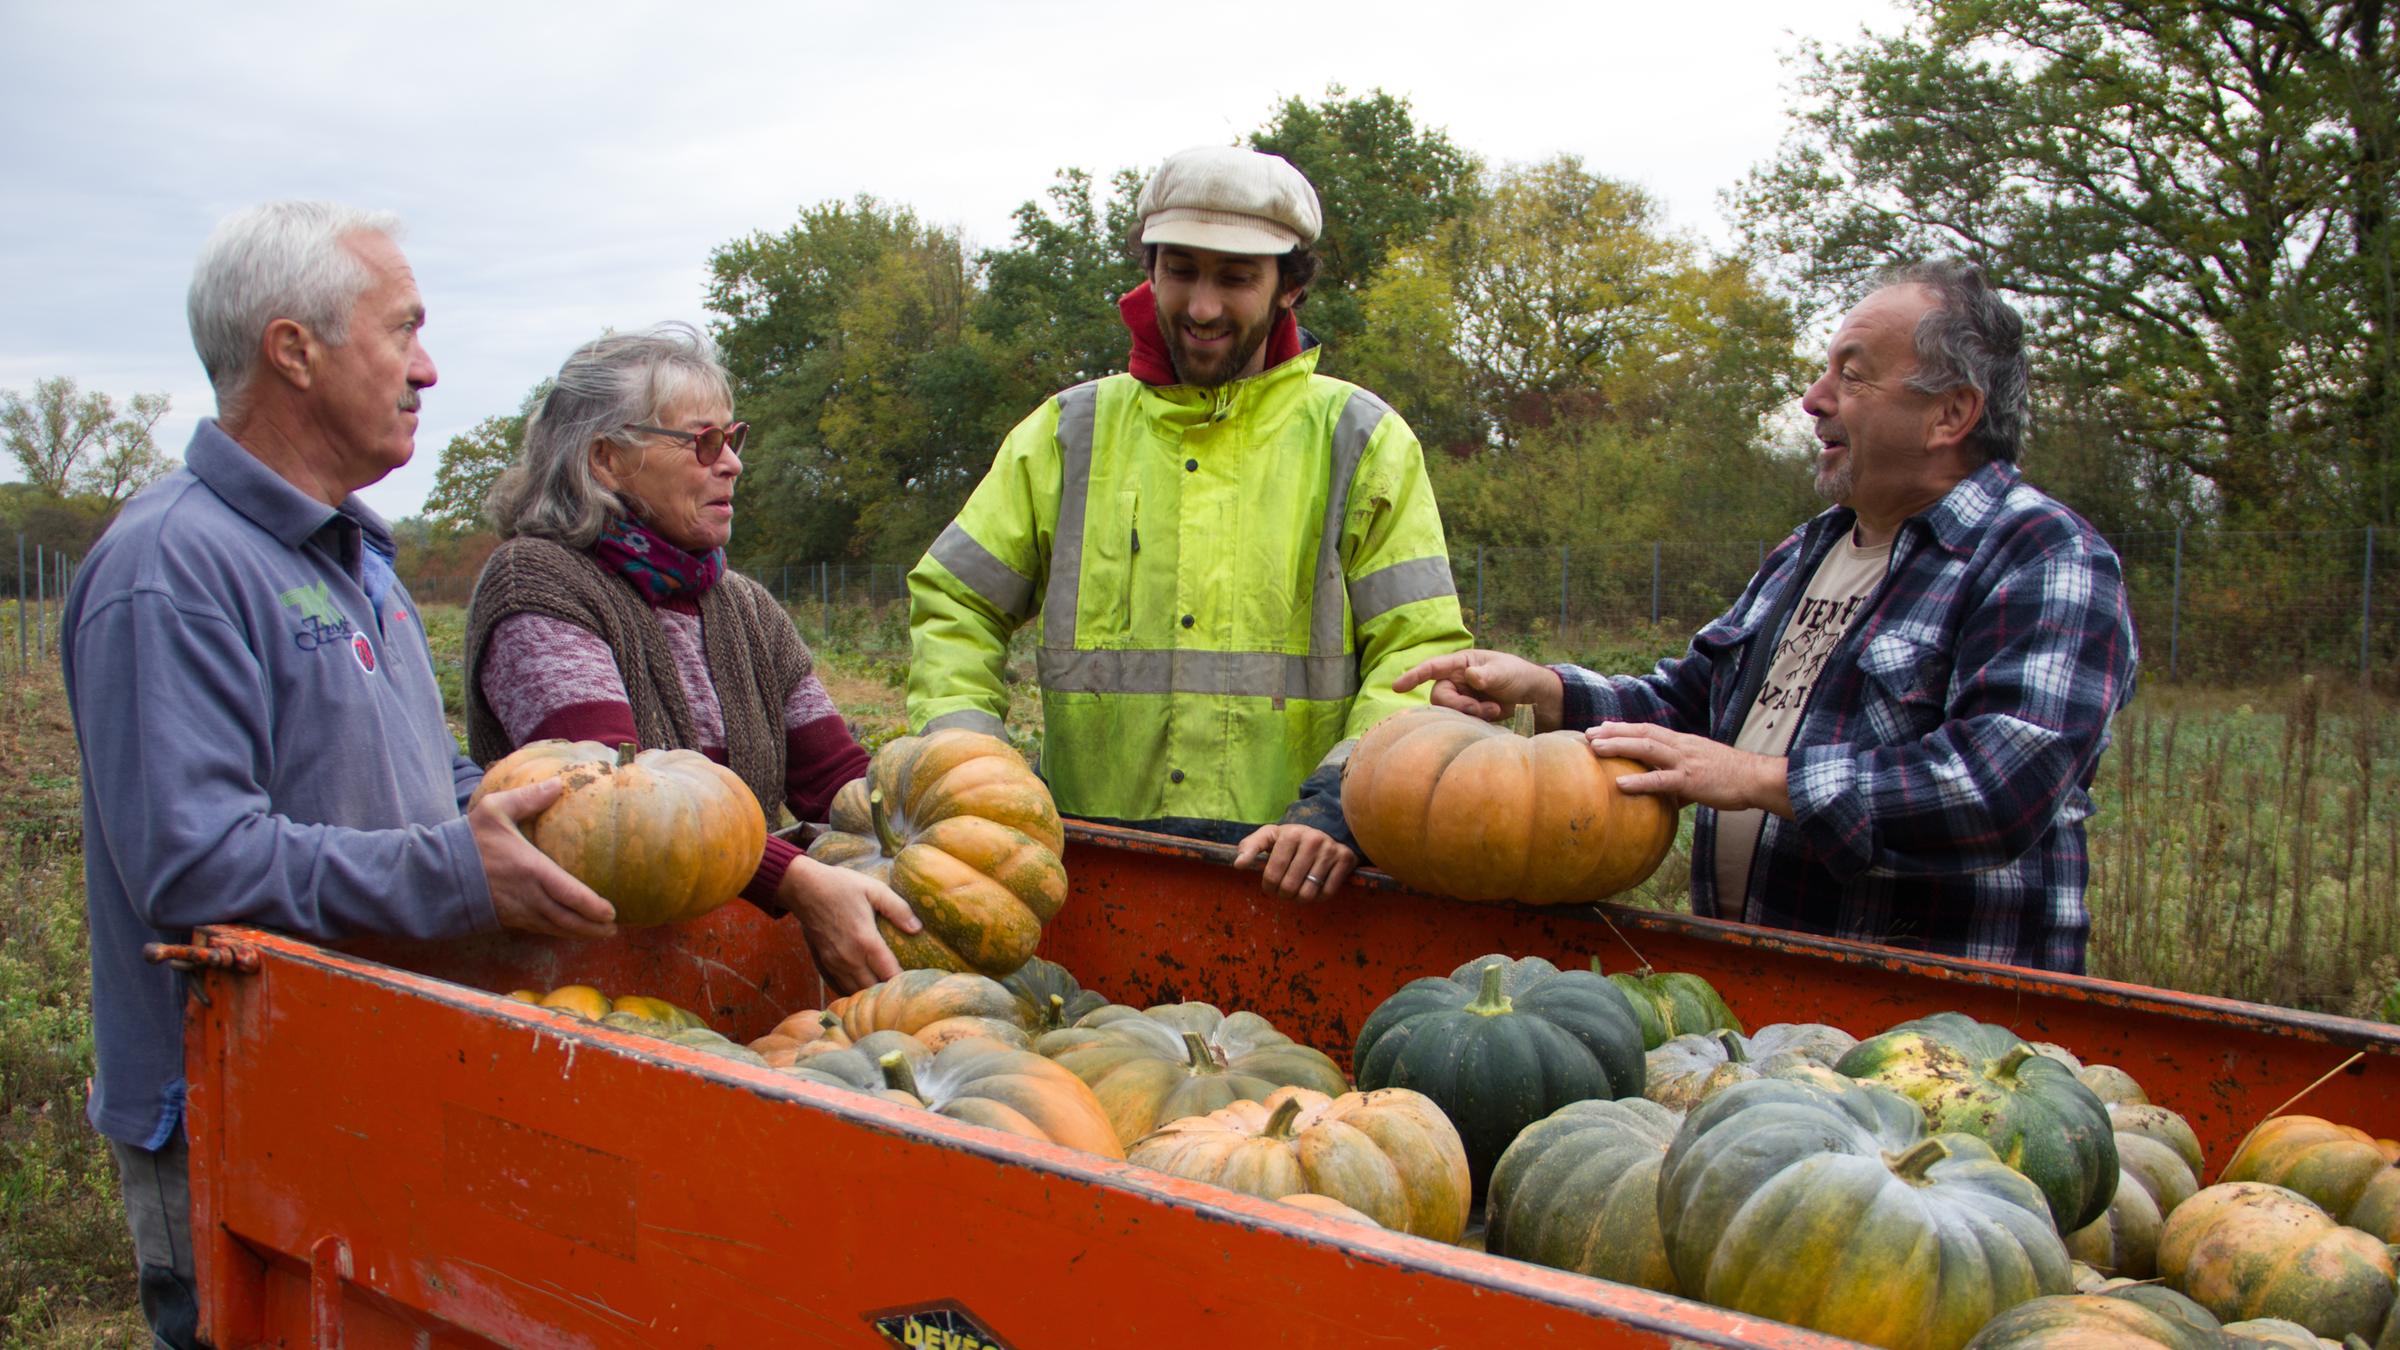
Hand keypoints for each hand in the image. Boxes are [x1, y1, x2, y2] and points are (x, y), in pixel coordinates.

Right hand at [469, 779, 617, 939]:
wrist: (435, 872)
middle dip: (591, 927)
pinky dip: (557, 932)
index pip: (568, 893)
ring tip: (600, 934)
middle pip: (566, 918)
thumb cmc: (469, 839)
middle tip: (612, 930)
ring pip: (553, 928)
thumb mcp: (494, 809)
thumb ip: (528, 797)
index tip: (611, 912)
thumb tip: (558, 783)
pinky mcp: (507, 919)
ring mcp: (517, 911)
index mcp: (530, 869)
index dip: (590, 906)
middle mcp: (527, 895)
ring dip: (578, 934)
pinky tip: (569, 931)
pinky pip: (538, 929)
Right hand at [780, 856, 919, 993]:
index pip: (890, 974)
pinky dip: (853, 991)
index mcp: (866, 941)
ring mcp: (834, 963)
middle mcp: (849, 958)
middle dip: (888, 991)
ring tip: (884, 989)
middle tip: (902, 987)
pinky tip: (863, 985)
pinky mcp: (823, 963)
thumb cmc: (841, 886)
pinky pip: (840, 987)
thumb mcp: (874, 889)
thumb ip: (898, 909)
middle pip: (873, 989)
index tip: (915, 981)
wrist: (803, 888)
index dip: (904, 982)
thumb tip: (917, 928)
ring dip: (870, 993)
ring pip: (855, 992)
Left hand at [1232, 824, 1356, 902]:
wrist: (1327, 828)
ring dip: (1299, 899)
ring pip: (1308, 894)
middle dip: (1282, 894)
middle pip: (1289, 887)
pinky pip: (1327, 893)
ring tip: (1296, 892)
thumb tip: (1238, 864)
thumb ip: (1250, 846)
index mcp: (1291, 834)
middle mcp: (1313, 840)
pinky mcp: (1346, 860)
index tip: (1269, 886)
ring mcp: (1331, 850)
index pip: (1273, 874)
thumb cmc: (1292, 838)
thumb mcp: (1270, 836)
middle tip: (1283, 891)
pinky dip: (1317, 898)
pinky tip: (1312, 889)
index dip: (1268, 887)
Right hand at [1392, 649, 1566, 728]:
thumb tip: (1471, 676)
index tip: (1397, 687)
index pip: (1432, 668)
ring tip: (1494, 710)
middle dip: (1460, 706)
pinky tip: (1494, 714)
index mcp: (1460, 664)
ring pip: (1451, 712)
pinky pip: (1461, 721)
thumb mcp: (1504, 671)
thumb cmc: (1516, 674)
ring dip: (1472, 714)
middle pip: (1440, 698)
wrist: (1531, 696)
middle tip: (1485, 709)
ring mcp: (1461, 698)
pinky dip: (1478, 721)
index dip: (1413, 676)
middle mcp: (1456, 680)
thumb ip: (1487, 674)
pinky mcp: (1467, 713)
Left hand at [1586, 721, 1790, 816]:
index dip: (1624, 727)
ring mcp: (1686, 761)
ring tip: (1594, 748)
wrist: (1757, 779)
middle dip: (1613, 731)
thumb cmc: (1731, 778)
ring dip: (1618, 746)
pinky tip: (1619, 785)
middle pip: (1642, 732)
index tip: (1602, 727)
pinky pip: (1661, 780)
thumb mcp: (1702, 770)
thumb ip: (1680, 778)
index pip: (1648, 729)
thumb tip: (1663, 794)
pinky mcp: (1692, 780)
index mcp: (1683, 742)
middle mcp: (1681, 746)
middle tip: (1587, 733)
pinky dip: (1639, 781)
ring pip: (1647, 748)